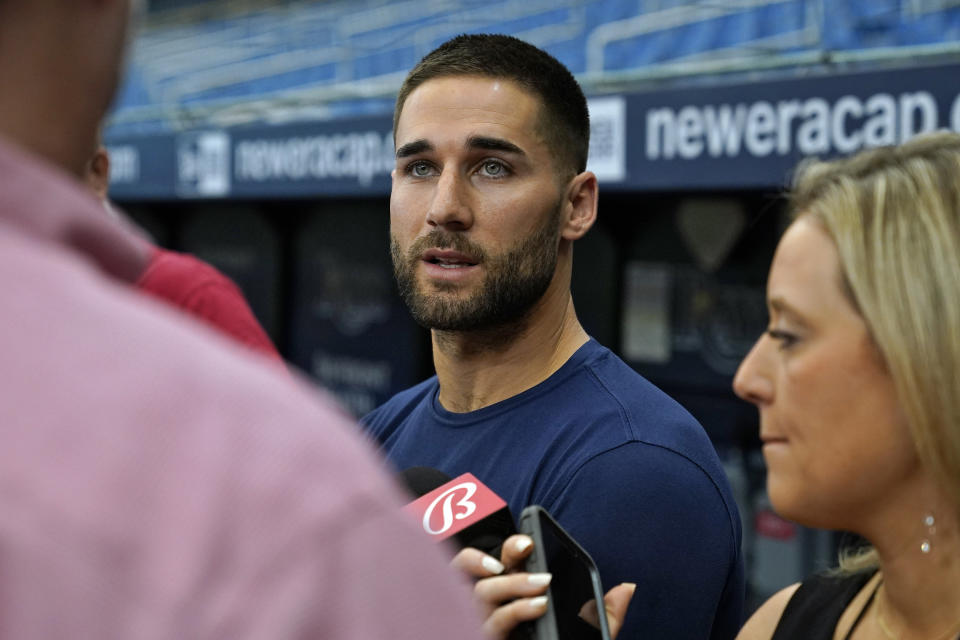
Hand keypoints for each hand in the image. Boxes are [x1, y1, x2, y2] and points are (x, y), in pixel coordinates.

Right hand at [451, 535, 634, 639]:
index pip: (502, 562)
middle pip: (478, 567)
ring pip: (479, 593)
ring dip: (510, 582)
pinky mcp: (483, 639)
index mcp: (512, 597)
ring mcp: (483, 627)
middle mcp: (492, 609)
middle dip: (505, 553)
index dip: (510, 547)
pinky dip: (513, 610)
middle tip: (528, 550)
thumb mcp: (589, 639)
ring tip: (541, 586)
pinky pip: (488, 623)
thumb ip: (605, 616)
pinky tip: (537, 606)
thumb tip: (626, 589)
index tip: (530, 541)